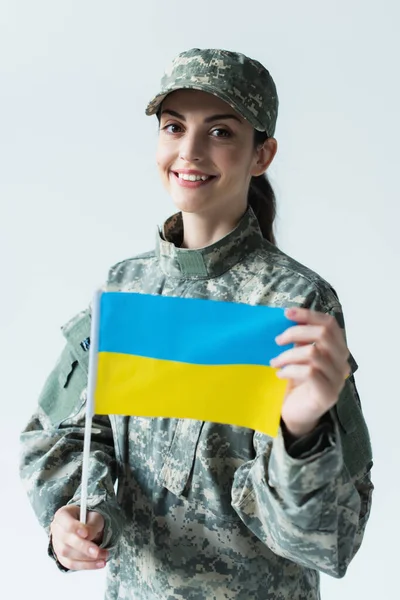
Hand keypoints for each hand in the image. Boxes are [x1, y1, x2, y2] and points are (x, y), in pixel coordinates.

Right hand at [50, 505, 107, 569]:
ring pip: (68, 554)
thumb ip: (92, 525)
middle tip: (97, 551)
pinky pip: (72, 564)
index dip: (74, 527)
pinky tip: (99, 563)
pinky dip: (87, 565)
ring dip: (87, 558)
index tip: (86, 533)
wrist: (87, 529)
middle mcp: (56, 530)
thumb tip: (88, 535)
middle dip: (83, 547)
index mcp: (62, 515)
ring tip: (104, 556)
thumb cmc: (89, 521)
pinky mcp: (62, 558)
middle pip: (66, 540)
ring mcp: (57, 545)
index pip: (63, 519)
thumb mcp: (94, 517)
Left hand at [270, 307, 349, 437]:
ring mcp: (337, 380)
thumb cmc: (295, 382)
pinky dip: (290, 370)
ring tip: (274, 362)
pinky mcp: (328, 395)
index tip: (287, 313)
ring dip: (288, 355)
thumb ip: (299, 339)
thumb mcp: (297, 356)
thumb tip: (289, 318)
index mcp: (337, 349)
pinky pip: (309, 373)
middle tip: (277, 340)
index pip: (330, 324)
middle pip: (324, 334)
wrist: (295, 414)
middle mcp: (342, 363)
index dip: (309, 315)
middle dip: (296, 332)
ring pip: (314, 354)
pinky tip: (280, 375)